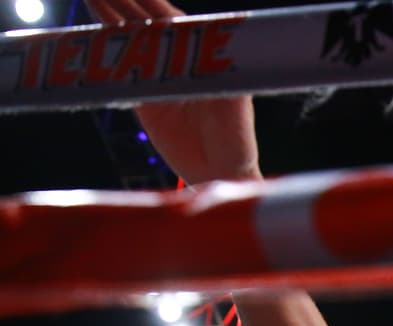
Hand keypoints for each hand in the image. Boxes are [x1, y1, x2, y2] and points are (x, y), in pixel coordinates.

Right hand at [86, 0, 260, 184]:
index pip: (173, 22)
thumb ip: (225, 75)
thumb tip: (224, 44)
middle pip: (147, 27)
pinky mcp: (144, 102)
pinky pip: (121, 75)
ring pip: (130, 45)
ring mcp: (160, 81)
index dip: (152, 4)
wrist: (220, 174)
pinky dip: (105, 58)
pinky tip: (90, 41)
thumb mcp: (235, 103)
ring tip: (92, 0)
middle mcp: (179, 64)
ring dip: (111, 23)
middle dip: (124, 5)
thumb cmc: (237, 140)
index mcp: (202, 58)